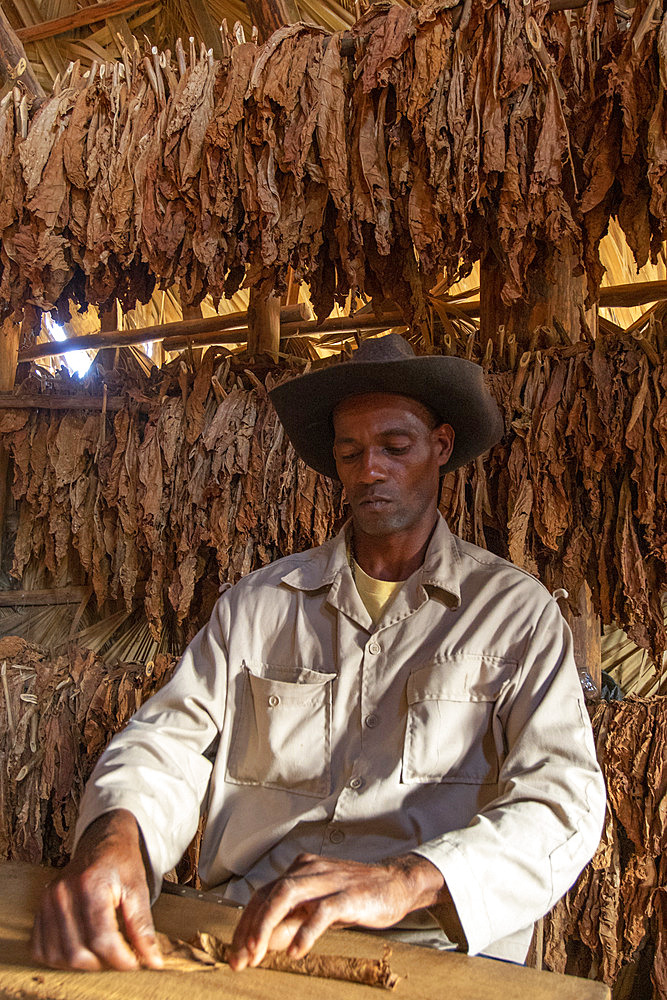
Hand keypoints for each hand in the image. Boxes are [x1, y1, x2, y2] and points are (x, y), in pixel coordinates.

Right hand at [31, 809, 162, 971]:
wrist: (102, 843)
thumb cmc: (121, 864)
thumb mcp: (139, 889)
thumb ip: (143, 927)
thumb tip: (153, 961)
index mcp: (90, 884)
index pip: (101, 939)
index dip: (120, 959)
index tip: (134, 964)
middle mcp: (63, 893)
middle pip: (78, 953)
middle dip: (102, 964)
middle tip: (120, 957)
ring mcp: (47, 902)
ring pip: (58, 956)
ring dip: (82, 965)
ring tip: (102, 953)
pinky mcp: (39, 910)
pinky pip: (40, 949)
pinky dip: (60, 958)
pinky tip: (80, 949)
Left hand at [228, 852, 444, 970]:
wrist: (397, 884)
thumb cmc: (357, 896)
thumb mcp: (319, 906)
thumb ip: (293, 917)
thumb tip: (264, 941)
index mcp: (301, 870)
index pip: (263, 894)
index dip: (245, 924)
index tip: (236, 953)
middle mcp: (310, 869)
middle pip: (269, 894)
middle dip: (249, 927)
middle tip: (240, 958)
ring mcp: (329, 880)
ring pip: (287, 895)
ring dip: (267, 925)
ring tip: (257, 953)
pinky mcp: (349, 894)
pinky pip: (321, 911)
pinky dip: (305, 932)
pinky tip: (296, 952)